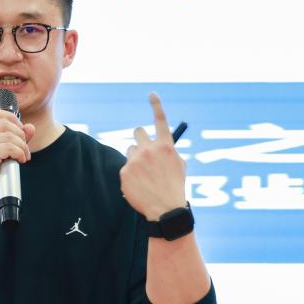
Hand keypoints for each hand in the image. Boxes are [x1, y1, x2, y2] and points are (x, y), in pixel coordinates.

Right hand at [0, 110, 35, 202]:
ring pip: (9, 135)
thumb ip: (16, 138)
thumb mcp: (2, 152)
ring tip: (23, 157)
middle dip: (21, 135)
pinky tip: (20, 160)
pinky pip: (9, 147)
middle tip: (24, 149)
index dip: (13, 119)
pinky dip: (19, 153)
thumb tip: (30, 127)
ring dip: (22, 146)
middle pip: (5, 123)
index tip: (20, 133)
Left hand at [119, 93, 186, 219]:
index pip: (160, 119)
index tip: (151, 93)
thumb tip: (159, 143)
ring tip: (144, 174)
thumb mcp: (179, 165)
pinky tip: (140, 185)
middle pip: (138, 132)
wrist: (165, 209)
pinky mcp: (125, 171)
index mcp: (166, 146)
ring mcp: (135, 160)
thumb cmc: (175, 187)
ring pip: (130, 150)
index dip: (156, 104)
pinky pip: (126, 167)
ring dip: (135, 157)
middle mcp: (150, 149)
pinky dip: (131, 175)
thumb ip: (169, 151)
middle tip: (144, 149)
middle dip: (140, 138)